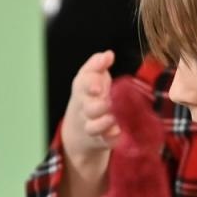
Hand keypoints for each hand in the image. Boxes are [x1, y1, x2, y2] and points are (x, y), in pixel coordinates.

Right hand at [60, 50, 118, 174]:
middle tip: (108, 103)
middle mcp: (85, 109)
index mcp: (82, 91)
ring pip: (94, 127)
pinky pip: (105, 142)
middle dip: (97, 106)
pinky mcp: (101, 140)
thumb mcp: (89, 78)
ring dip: (103, 124)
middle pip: (88, 108)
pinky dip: (111, 139)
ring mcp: (92, 126)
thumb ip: (97, 65)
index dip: (90, 84)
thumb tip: (109, 54)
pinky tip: (118, 134)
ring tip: (112, 119)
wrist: (77, 130)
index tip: (98, 86)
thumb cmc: (89, 96)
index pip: (82, 85)